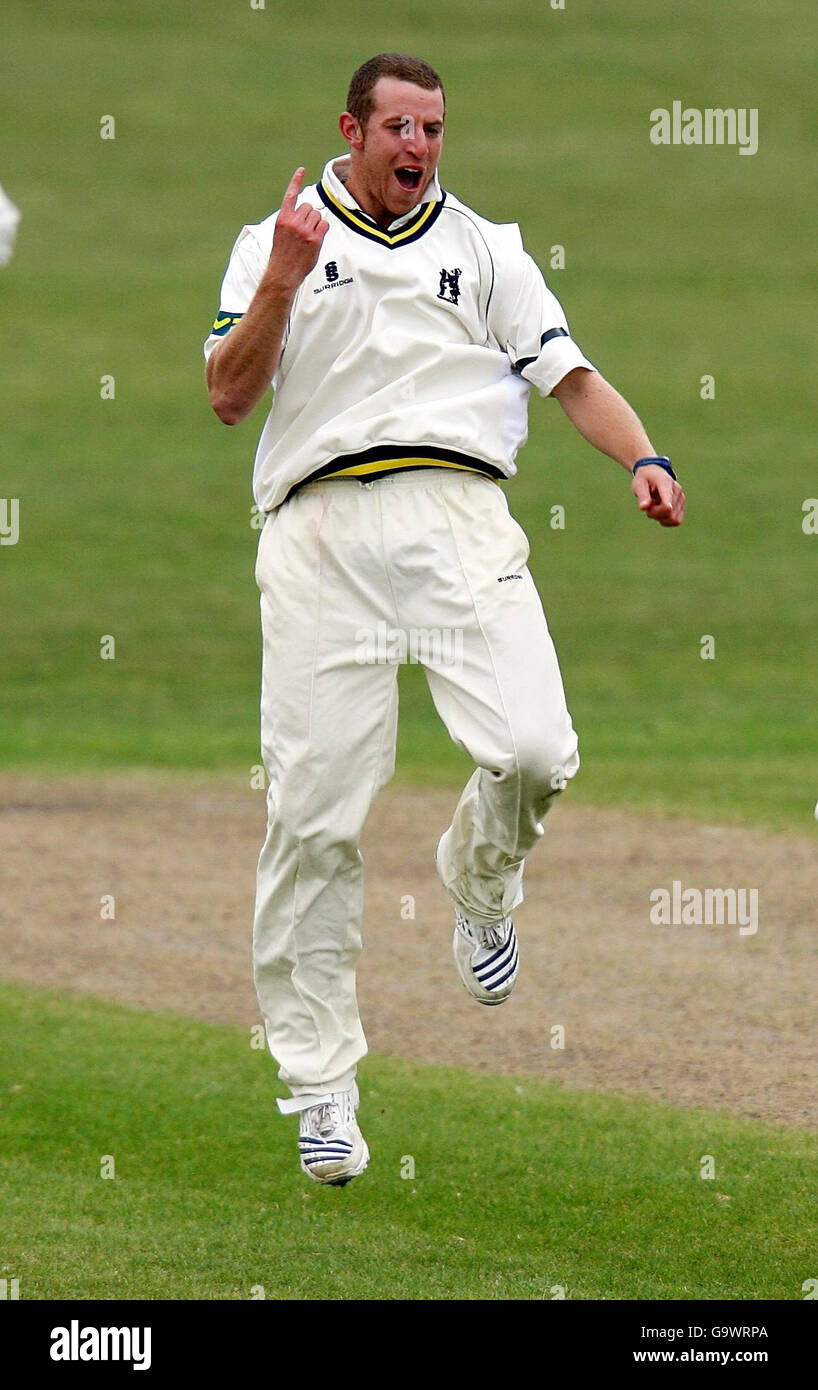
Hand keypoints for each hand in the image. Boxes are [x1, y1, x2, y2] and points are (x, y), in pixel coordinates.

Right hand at [266, 167, 329, 290]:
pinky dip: (322, 230)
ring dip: (316, 223)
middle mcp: (293, 222)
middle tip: (304, 230)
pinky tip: (315, 239)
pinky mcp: (314, 239)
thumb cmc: (282, 254)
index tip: (302, 170)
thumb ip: (290, 220)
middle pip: (309, 207)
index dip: (296, 181)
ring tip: (308, 237)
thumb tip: (307, 212)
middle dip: (309, 215)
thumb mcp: (281, 233)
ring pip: (317, 216)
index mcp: (283, 219)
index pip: (291, 195)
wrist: (283, 272)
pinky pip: (324, 226)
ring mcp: (304, 230)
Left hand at [631, 465, 685, 526]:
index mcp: (665, 482)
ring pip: (672, 519)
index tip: (666, 508)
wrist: (653, 474)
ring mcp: (681, 499)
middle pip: (668, 512)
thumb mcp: (638, 484)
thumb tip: (644, 508)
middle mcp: (677, 490)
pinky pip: (676, 521)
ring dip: (660, 518)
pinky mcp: (682, 506)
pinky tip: (659, 512)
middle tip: (647, 506)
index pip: (669, 497)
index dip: (665, 507)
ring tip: (654, 507)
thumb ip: (642, 496)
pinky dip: (666, 520)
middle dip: (654, 514)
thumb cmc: (645, 479)